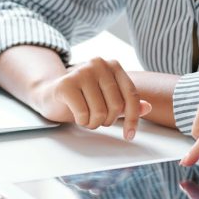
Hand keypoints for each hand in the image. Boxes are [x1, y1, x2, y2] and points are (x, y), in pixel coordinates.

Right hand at [31, 57, 150, 139]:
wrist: (49, 94)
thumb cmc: (82, 97)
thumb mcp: (107, 99)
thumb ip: (127, 103)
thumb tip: (148, 107)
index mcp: (113, 65)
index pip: (131, 95)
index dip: (133, 118)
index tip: (130, 135)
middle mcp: (99, 64)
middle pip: (116, 106)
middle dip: (107, 121)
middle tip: (96, 119)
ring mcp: (82, 71)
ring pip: (100, 112)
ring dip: (93, 123)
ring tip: (86, 116)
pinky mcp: (66, 84)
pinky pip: (84, 114)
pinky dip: (81, 121)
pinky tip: (76, 114)